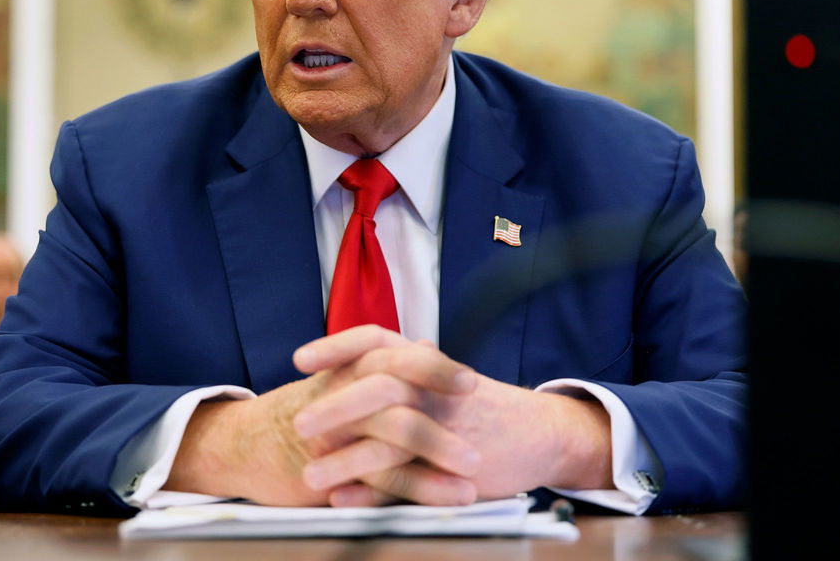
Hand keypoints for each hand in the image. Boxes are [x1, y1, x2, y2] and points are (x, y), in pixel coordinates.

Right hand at [164, 331, 479, 505]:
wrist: (246, 445)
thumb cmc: (306, 411)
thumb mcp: (345, 379)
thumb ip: (388, 365)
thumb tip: (429, 343)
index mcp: (351, 366)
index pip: (396, 353)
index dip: (434, 367)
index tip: (470, 383)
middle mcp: (344, 390)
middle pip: (397, 386)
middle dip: (442, 408)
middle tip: (477, 421)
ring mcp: (336, 429)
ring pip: (393, 432)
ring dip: (438, 452)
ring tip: (473, 473)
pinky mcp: (330, 467)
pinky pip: (380, 478)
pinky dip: (417, 489)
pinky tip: (446, 498)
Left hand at [293, 326, 613, 506]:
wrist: (540, 435)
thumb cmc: (479, 407)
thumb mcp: (439, 379)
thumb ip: (400, 372)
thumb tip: (349, 365)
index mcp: (424, 363)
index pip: (375, 340)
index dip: (336, 347)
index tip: (300, 360)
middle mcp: (432, 388)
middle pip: (379, 386)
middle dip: (336, 406)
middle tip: (299, 425)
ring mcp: (445, 428)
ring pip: (389, 439)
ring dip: (345, 459)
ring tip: (308, 477)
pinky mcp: (454, 470)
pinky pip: (407, 482)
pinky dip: (372, 493)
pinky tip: (343, 500)